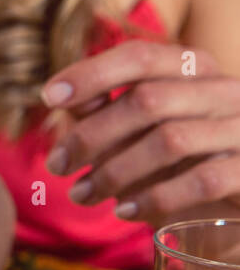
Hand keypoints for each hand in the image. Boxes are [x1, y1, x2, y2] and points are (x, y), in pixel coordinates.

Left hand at [42, 40, 239, 225]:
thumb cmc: (178, 159)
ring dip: (114, 172)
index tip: (48, 97)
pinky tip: (124, 211)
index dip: (91, 73)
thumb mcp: (139, 129)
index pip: (140, 57)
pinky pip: (201, 181)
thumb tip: (61, 97)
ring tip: (81, 194)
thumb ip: (105, 108)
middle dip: (91, 135)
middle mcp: (224, 90)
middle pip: (147, 101)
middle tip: (56, 165)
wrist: (234, 207)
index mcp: (194, 69)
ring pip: (170, 141)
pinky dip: (155, 197)